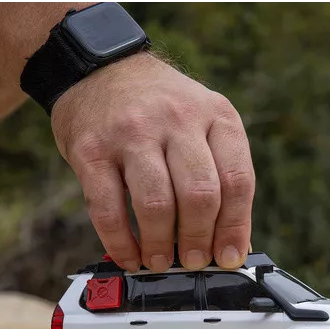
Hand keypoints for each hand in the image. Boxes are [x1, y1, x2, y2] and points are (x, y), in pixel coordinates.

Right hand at [51, 53, 254, 272]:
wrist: (99, 66)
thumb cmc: (156, 107)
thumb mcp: (200, 121)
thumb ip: (216, 172)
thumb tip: (228, 241)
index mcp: (215, 115)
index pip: (237, 180)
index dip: (235, 227)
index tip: (228, 256)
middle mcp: (177, 120)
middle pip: (200, 195)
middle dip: (198, 240)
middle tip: (192, 261)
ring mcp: (132, 134)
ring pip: (156, 205)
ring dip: (160, 245)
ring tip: (159, 262)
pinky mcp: (92, 150)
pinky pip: (108, 208)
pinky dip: (120, 242)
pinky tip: (127, 255)